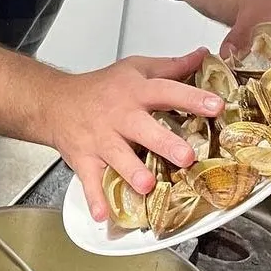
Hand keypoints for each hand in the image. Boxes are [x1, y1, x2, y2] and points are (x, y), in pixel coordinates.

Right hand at [45, 48, 224, 222]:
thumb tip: (203, 56)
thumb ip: (171, 66)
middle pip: (142, 128)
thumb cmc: (100, 88)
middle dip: (163, 143)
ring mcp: (100, 140)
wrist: (55, 102)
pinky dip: (95, 198)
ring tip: (146, 185)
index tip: (215, 105)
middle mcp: (119, 116)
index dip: (191, 98)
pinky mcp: (84, 159)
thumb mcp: (134, 69)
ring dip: (131, 171)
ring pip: (116, 157)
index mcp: (135, 93)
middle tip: (185, 156)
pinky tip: (103, 214)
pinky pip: (89, 180)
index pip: (166, 91)